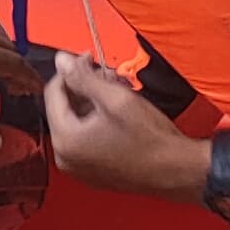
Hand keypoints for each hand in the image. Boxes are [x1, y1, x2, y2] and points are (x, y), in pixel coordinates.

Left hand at [38, 53, 206, 197]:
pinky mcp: (92, 171)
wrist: (177, 170)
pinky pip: (86, 138)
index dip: (71, 70)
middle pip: (65, 107)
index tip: (87, 59)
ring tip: (118, 91)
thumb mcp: (115, 98)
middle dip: (85, 86)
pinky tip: (118, 111)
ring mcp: (78, 167)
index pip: (53, 92)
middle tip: (108, 75)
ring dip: (93, 101)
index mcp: (66, 140)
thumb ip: (83, 77)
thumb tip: (62, 61)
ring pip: (76, 121)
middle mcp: (66, 157)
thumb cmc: (151, 140)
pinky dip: (97, 120)